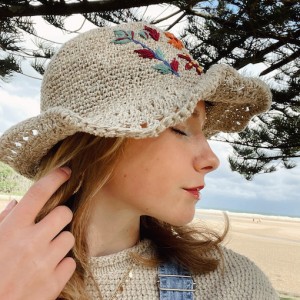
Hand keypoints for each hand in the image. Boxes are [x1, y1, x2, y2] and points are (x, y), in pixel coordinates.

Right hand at [0, 168, 75, 299]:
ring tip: (45, 253)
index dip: (55, 177)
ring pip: (69, 237)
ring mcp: (44, 263)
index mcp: (12, 229)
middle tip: (52, 224)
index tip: (66, 171)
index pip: (39, 192)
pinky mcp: (53, 283)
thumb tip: (16, 204)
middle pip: (64, 213)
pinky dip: (62, 265)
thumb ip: (2, 221)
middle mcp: (30, 242)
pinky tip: (48, 271)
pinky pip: (70, 262)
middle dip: (61, 216)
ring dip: (60, 242)